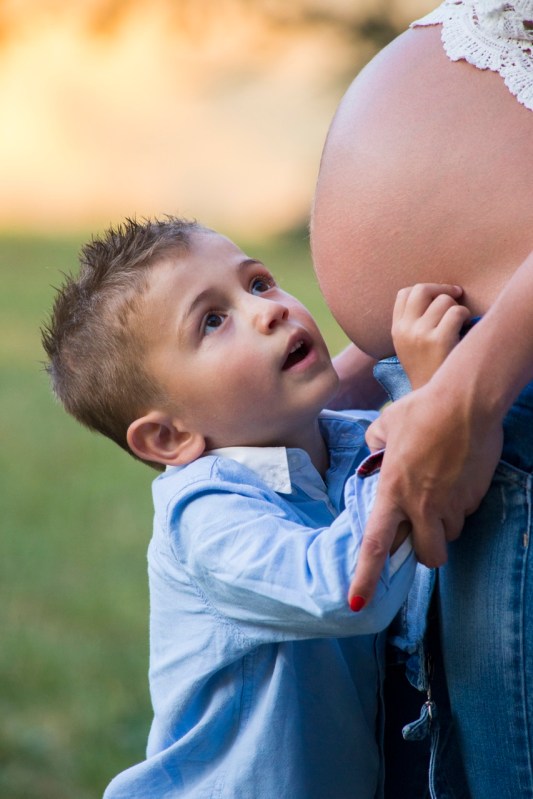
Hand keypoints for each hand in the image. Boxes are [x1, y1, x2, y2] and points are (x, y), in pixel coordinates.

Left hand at [348, 378, 502, 606]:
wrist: (467, 401)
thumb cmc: (423, 408)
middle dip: (427, 554)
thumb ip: (376, 442)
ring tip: (442, 489)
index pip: (376, 546)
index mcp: (392, 491)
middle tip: (425, 535)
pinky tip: (459, 476)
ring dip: (446, 524)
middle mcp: (421, 506)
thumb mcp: (387, 422)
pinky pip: (467, 513)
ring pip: (451, 534)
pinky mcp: (475, 498)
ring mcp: (451, 504)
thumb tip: (376, 450)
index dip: (365, 578)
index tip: (357, 603)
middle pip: (428, 557)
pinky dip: (462, 504)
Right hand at [392, 284, 470, 388]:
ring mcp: (420, 335)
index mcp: (396, 330)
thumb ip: (414, 322)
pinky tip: (466, 327)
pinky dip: (465, 315)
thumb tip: (438, 293)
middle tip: (456, 295)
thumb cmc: (429, 369)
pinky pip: (456, 312)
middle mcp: (405, 330)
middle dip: (442, 289)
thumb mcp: (411, 346)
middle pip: (422, 289)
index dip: (424, 291)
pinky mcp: (439, 341)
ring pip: (443, 300)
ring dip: (456, 307)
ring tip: (460, 322)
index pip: (404, 293)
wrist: (434, 399)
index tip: (437, 297)